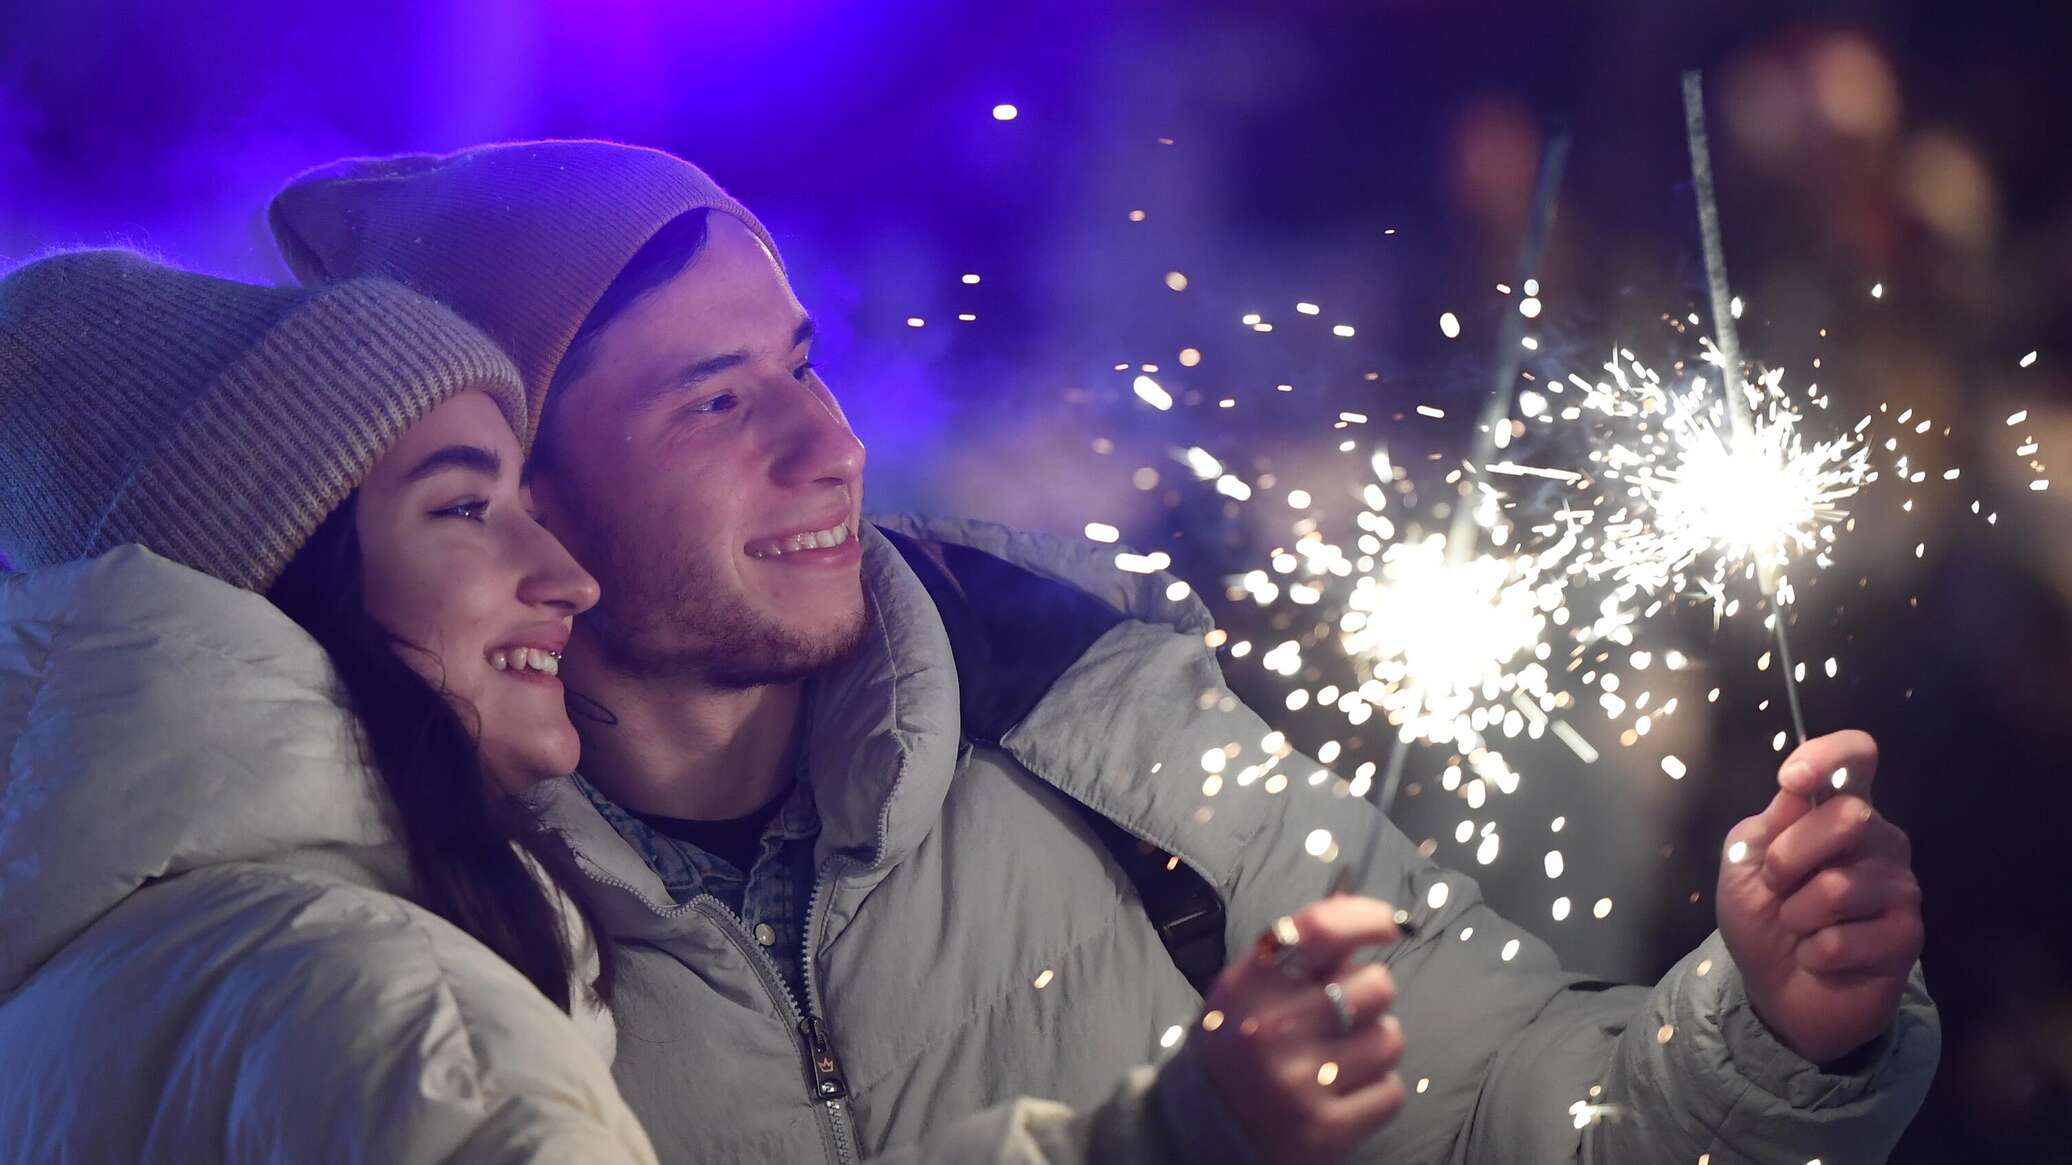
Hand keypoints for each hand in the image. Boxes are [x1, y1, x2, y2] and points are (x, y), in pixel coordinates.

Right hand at [1192, 897, 1408, 1164]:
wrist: (1201, 1130)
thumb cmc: (1238, 1044)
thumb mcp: (1249, 990)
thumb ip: (1301, 952)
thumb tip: (1368, 913)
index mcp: (1248, 984)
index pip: (1322, 929)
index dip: (1369, 919)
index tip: (1392, 926)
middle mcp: (1268, 1028)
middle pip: (1375, 985)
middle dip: (1368, 998)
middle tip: (1340, 1017)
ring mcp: (1296, 1083)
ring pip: (1389, 1039)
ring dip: (1373, 1048)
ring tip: (1338, 1060)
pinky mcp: (1323, 1130)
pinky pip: (1390, 1092)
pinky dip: (1375, 1093)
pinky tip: (1340, 1094)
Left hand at [1716, 730, 1922, 1064]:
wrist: (1779, 990)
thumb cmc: (1763, 917)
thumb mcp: (1743, 865)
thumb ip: (1767, 827)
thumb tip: (1797, 790)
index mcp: (1839, 809)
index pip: (1857, 757)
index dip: (1829, 756)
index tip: (1791, 779)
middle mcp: (1879, 839)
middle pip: (1846, 817)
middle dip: (1789, 857)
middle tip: (1776, 886)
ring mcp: (1901, 886)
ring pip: (1838, 886)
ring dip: (1796, 914)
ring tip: (1799, 927)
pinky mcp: (1908, 935)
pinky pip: (1844, 939)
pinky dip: (1814, 953)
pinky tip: (1820, 958)